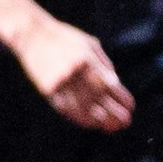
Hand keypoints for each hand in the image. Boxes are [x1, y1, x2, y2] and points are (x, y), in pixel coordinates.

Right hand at [7, 14, 134, 134]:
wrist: (32, 35)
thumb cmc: (64, 38)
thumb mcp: (89, 44)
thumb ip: (103, 64)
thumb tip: (116, 85)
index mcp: (86, 59)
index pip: (108, 85)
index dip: (121, 98)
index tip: (130, 106)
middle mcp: (74, 73)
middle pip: (98, 100)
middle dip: (114, 113)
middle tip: (125, 121)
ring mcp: (60, 83)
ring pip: (82, 109)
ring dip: (98, 121)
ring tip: (110, 126)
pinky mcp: (48, 90)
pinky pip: (66, 109)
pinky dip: (79, 118)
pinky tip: (90, 123)